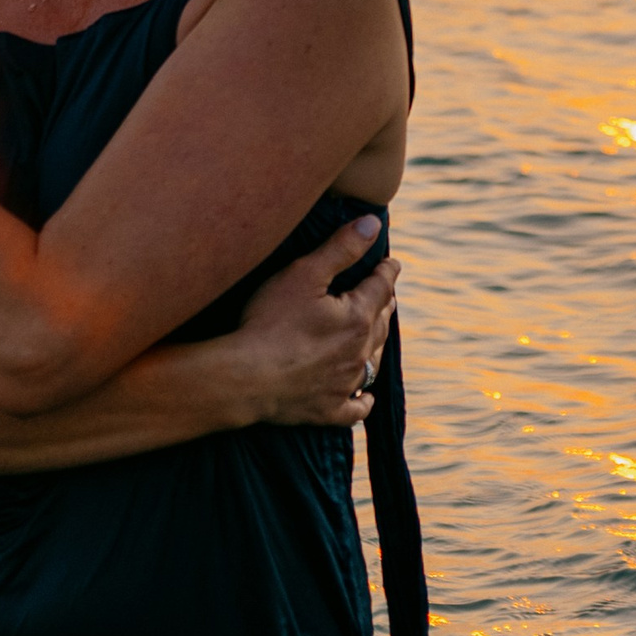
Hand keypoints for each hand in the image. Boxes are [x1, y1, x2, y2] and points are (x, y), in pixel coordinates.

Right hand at [228, 217, 398, 429]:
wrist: (244, 378)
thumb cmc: (269, 322)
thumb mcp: (303, 274)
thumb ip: (341, 248)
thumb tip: (373, 225)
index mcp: (357, 318)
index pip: (381, 287)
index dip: (386, 272)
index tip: (391, 264)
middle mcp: (358, 353)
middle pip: (380, 324)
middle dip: (384, 305)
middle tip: (385, 295)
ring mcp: (344, 384)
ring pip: (371, 362)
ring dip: (376, 346)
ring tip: (375, 335)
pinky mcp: (327, 410)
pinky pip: (355, 407)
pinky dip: (363, 400)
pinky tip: (365, 396)